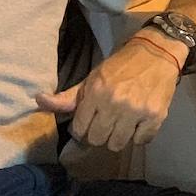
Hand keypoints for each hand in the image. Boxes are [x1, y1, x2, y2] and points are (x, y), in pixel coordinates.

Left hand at [36, 37, 180, 151]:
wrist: (157, 51)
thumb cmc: (121, 66)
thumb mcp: (92, 78)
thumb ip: (67, 96)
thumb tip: (38, 100)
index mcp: (95, 93)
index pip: (79, 129)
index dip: (83, 128)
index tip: (91, 121)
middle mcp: (114, 103)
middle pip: (97, 140)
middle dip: (100, 134)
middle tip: (107, 122)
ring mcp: (136, 111)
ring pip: (117, 145)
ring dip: (119, 137)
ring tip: (123, 124)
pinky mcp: (156, 116)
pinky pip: (141, 141)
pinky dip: (139, 136)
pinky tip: (139, 122)